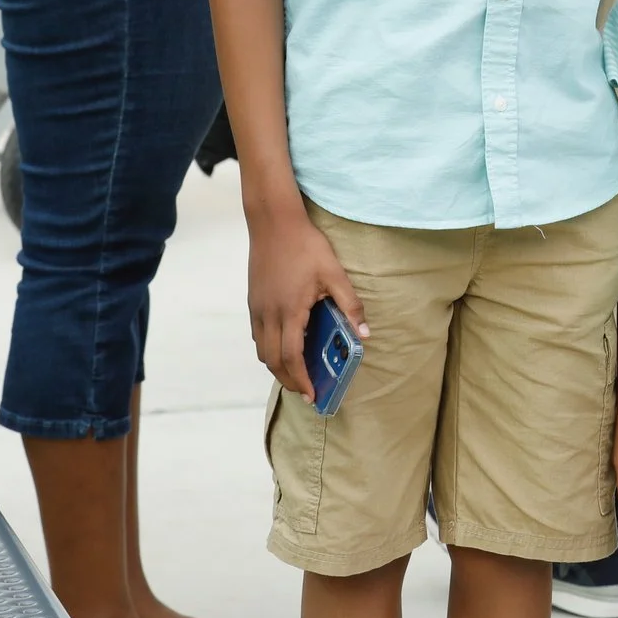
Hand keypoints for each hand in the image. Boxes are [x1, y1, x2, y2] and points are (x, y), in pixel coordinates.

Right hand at [244, 202, 365, 400]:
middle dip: (288, 380)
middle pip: (272, 361)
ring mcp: (257, 308)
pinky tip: (283, 344)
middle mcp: (268, 315)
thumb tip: (364, 334)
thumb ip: (350, 305)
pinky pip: (257, 334)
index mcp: (289, 311)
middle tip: (305, 391)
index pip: (291, 357)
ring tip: (295, 373)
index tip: (312, 394)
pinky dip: (268, 348)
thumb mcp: (334, 273)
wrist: (273, 222)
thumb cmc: (306, 246)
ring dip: (276, 366)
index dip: (301, 379)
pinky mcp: (253, 300)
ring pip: (261, 350)